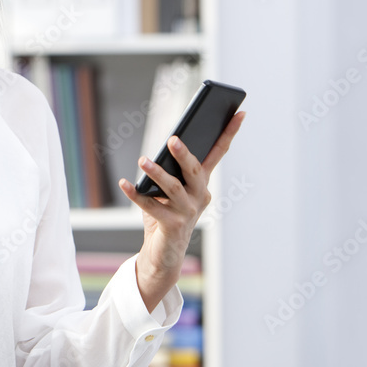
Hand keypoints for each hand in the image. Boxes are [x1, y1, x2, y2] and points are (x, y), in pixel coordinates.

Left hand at [118, 111, 245, 311]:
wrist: (164, 253)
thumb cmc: (166, 214)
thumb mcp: (169, 189)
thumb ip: (168, 170)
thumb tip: (160, 152)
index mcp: (202, 183)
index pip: (218, 154)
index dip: (229, 133)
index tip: (240, 113)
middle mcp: (200, 196)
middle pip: (194, 171)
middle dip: (184, 154)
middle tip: (172, 139)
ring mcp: (188, 212)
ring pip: (173, 188)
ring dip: (157, 173)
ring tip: (142, 160)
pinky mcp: (172, 225)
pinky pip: (151, 206)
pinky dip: (137, 194)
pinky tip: (125, 183)